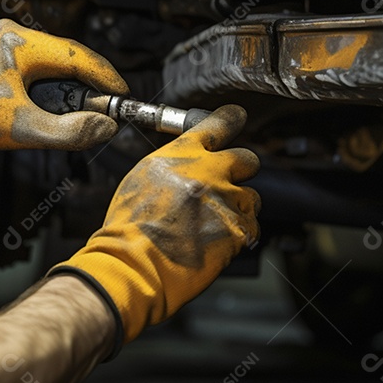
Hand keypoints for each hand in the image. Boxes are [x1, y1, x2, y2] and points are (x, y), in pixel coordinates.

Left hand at [0, 19, 128, 153]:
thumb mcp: (22, 129)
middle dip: (88, 84)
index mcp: (23, 43)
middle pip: (69, 57)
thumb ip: (69, 131)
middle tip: (104, 111)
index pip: (80, 57)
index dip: (106, 78)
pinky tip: (50, 107)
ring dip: (67, 87)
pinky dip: (49, 86)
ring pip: (52, 62)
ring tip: (77, 113)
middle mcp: (15, 34)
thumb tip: (105, 128)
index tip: (123, 97)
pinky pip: (35, 66)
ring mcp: (4, 42)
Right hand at [48, 104, 260, 348]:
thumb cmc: (130, 228)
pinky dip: (239, 233)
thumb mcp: (144, 178)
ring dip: (237, 207)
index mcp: (182, 154)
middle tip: (224, 186)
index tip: (236, 117)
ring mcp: (226, 200)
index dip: (231, 119)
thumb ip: (174, 163)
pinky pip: (252, 226)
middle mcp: (208, 171)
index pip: (219, 124)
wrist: (134, 265)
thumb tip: (193, 161)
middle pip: (247, 159)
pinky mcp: (238, 229)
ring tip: (211, 224)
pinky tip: (215, 241)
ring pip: (251, 196)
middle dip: (240, 171)